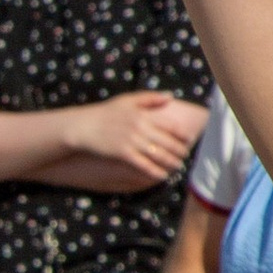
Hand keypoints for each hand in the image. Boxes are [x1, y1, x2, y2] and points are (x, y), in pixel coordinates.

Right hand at [82, 89, 207, 179]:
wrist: (83, 126)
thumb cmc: (105, 112)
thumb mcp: (127, 100)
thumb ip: (150, 97)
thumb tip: (170, 96)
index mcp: (143, 114)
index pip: (170, 126)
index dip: (182, 135)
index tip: (189, 140)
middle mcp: (140, 128)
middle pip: (167, 142)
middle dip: (180, 151)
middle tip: (185, 156)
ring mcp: (131, 142)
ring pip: (158, 155)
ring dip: (171, 162)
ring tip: (178, 167)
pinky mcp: (123, 154)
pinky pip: (144, 165)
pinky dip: (155, 172)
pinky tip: (163, 176)